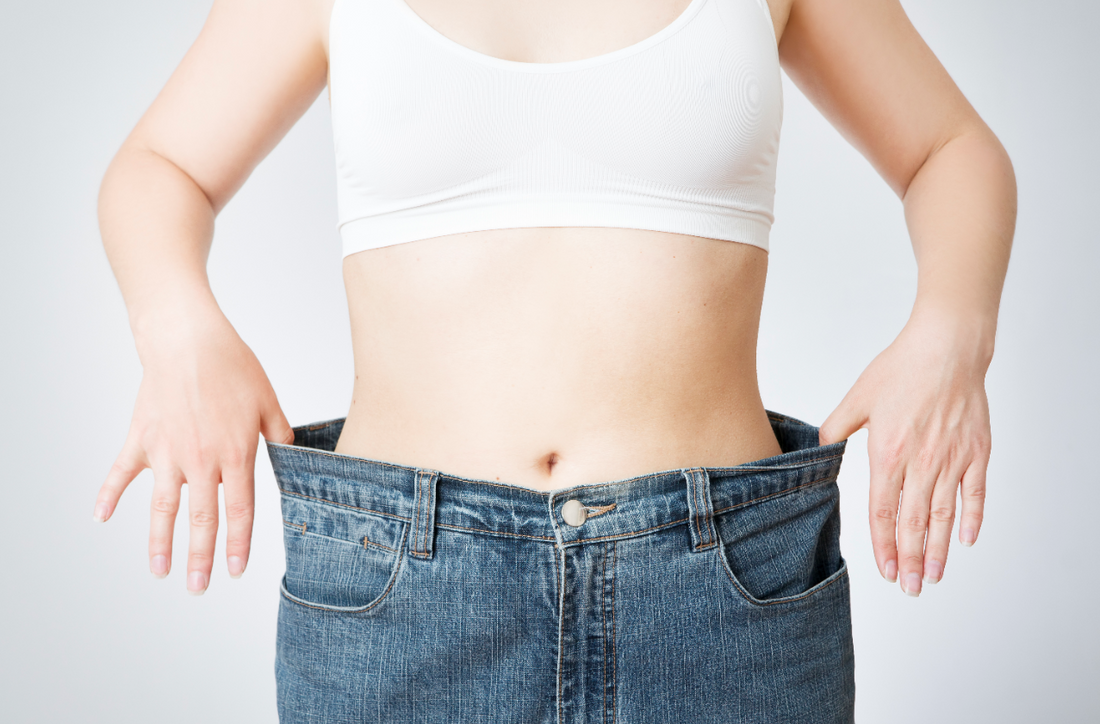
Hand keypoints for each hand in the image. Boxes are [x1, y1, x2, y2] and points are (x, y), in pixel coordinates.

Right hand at [94, 307, 294, 593]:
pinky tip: (101, 518)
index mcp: (236, 454)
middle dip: (201, 558)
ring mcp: (167, 453)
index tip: (236, 571)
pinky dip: (108, 495)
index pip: (239, 511)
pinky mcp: (141, 439)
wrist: (188, 340)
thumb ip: (280, 435)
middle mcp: (201, 461)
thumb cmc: (233, 365)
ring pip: (162, 508)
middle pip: (201, 519)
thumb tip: (294, 455)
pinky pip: (120, 473)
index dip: (238, 545)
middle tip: (198, 588)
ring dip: (160, 543)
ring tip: (160, 571)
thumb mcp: (269, 401)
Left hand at [819, 311, 991, 596]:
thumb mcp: (856, 398)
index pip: (882, 511)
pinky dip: (971, 518)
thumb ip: (835, 429)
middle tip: (909, 589)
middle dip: (909, 560)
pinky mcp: (976, 451)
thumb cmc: (901, 369)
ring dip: (937, 549)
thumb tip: (818, 451)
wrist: (947, 348)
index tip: (883, 569)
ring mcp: (952, 459)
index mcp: (888, 453)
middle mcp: (921, 462)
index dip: (883, 544)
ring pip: (944, 514)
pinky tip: (965, 540)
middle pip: (914, 522)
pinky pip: (975, 492)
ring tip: (932, 576)